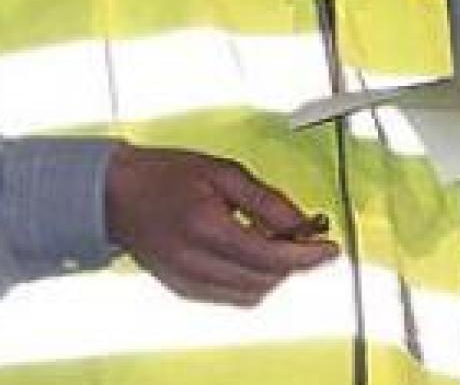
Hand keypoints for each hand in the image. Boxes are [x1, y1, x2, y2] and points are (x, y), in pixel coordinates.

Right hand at [105, 144, 338, 305]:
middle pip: (265, 280)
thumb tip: (304, 223)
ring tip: (279, 243)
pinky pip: (231, 297)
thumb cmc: (167, 174)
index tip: (332, 249)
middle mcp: (195, 262)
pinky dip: (252, 282)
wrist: (116, 193)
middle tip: (308, 237)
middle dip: (295, 263)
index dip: (308, 256)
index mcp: (207, 229)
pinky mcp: (182, 288)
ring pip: (251, 294)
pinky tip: (255, 256)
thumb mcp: (225, 173)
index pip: (272, 258)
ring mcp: (186, 280)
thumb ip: (268, 201)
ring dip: (276, 274)